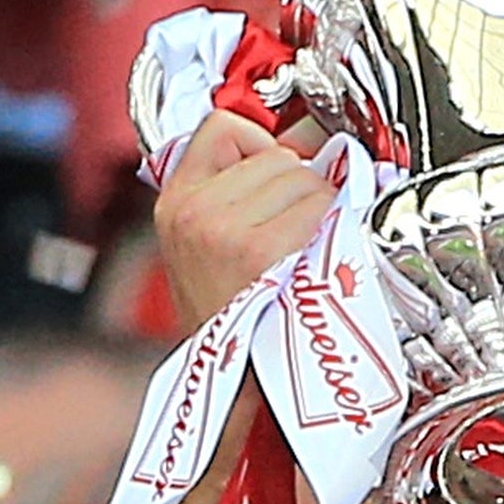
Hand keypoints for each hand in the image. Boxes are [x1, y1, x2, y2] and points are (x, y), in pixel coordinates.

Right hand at [155, 110, 330, 332]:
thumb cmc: (231, 314)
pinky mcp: (257, 251)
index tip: (272, 171)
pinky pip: (316, 204)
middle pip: (274, 153)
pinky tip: (315, 248)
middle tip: (295, 223)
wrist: (230, 377)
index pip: (222, 126)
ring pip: (300, 175)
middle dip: (296, 182)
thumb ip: (235, 191)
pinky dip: (328, 220)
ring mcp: (221, 229)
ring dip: (316, 203)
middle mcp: (192, 210)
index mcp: (175, 200)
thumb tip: (301, 146)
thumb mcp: (206, 243)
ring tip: (302, 240)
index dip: (258, 143)